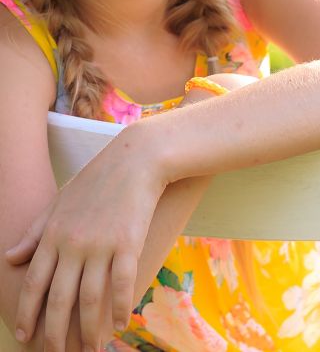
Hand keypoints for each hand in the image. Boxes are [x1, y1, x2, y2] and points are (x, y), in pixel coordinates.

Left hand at [6, 123, 165, 351]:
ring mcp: (101, 245)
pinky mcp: (128, 244)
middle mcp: (74, 243)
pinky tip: (121, 324)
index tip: (23, 335)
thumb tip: (10, 259)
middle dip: (54, 334)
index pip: (34, 282)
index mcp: (54, 233)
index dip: (27, 312)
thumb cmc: (96, 180)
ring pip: (89, 300)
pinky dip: (120, 309)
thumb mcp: (59, 202)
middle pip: (59, 299)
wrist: (136, 160)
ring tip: (91, 350)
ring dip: (88, 331)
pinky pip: (121, 286)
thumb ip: (35, 232)